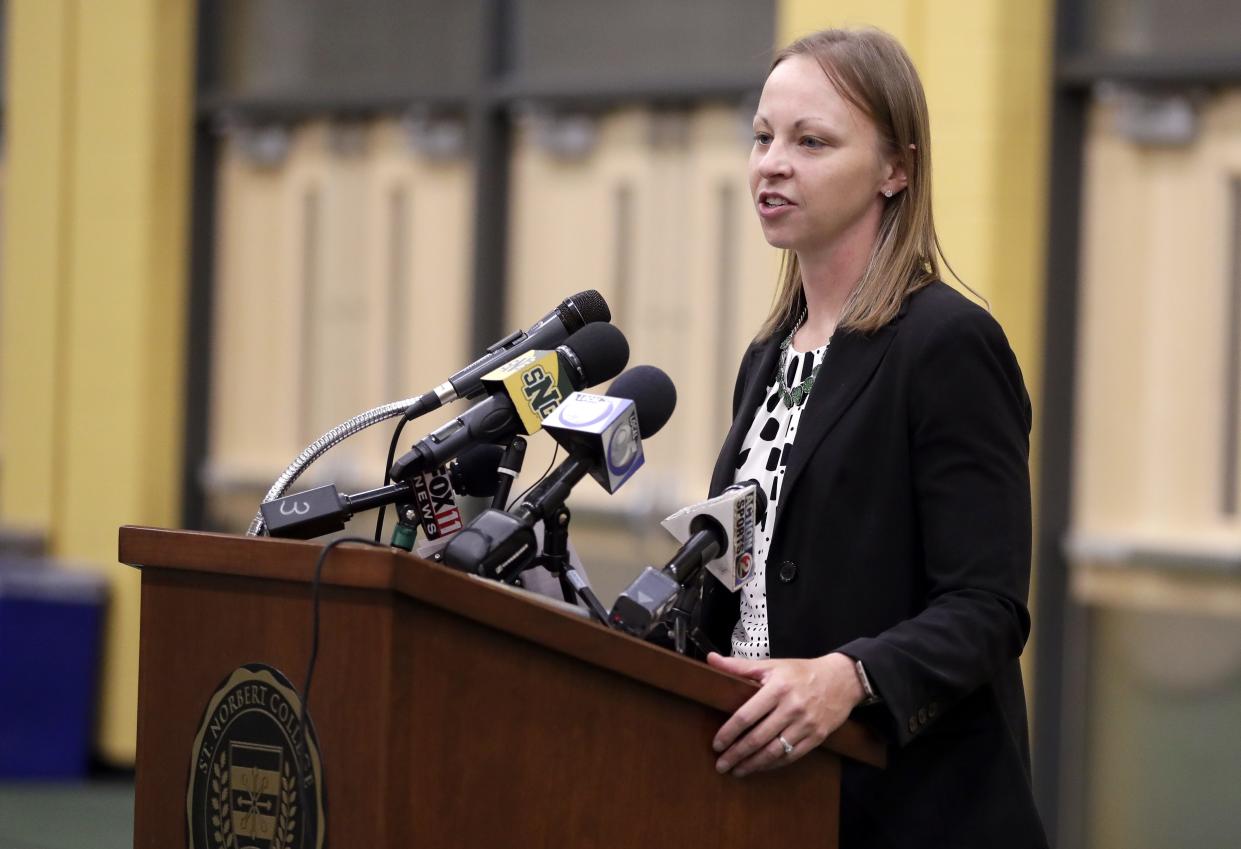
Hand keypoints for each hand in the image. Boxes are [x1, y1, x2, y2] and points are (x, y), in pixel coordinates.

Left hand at [707, 651, 863, 776]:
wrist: (841, 680)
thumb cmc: (802, 672)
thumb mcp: (772, 665)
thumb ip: (740, 666)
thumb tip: (711, 659)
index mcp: (777, 688)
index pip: (746, 716)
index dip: (729, 733)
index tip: (717, 744)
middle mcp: (792, 708)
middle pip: (757, 738)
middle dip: (736, 754)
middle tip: (721, 764)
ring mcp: (806, 725)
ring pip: (773, 752)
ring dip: (752, 765)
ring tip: (736, 771)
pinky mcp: (816, 738)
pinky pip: (790, 756)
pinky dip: (772, 764)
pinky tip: (759, 767)